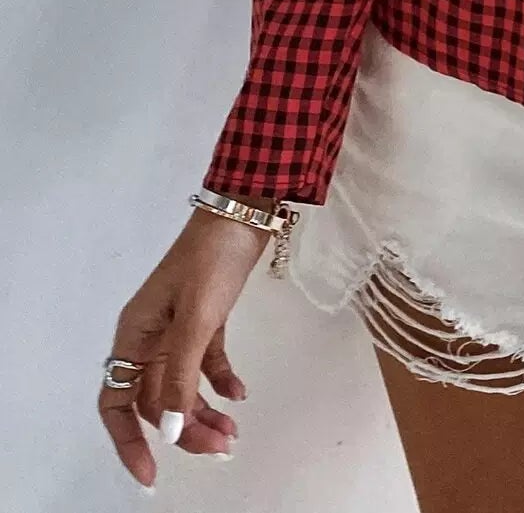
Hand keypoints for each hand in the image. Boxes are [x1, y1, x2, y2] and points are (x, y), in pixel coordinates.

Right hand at [99, 207, 271, 490]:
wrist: (244, 211)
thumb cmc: (211, 261)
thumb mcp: (196, 320)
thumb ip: (180, 377)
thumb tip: (168, 431)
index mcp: (135, 335)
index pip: (117, 402)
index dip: (128, 442)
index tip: (151, 474)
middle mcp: (150, 337)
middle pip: (156, 401)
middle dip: (184, 430)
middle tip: (221, 449)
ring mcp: (178, 328)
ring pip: (183, 387)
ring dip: (205, 412)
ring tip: (233, 432)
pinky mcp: (206, 318)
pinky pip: (206, 364)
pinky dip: (221, 381)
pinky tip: (241, 394)